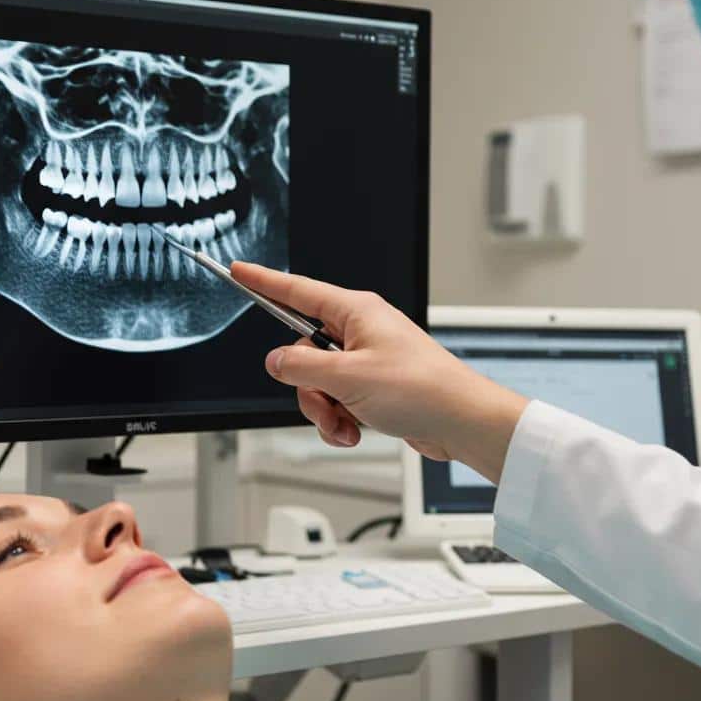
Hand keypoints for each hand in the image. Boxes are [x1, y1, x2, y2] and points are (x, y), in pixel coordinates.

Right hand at [230, 262, 528, 482]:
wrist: (460, 422)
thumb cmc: (421, 390)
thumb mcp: (348, 378)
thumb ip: (301, 367)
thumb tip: (277, 361)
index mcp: (356, 313)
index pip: (297, 290)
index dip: (264, 281)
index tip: (240, 270)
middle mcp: (361, 331)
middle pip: (303, 352)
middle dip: (307, 387)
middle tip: (326, 403)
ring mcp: (367, 359)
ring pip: (318, 381)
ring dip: (324, 409)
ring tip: (346, 424)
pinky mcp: (373, 385)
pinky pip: (337, 399)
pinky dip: (339, 419)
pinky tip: (355, 430)